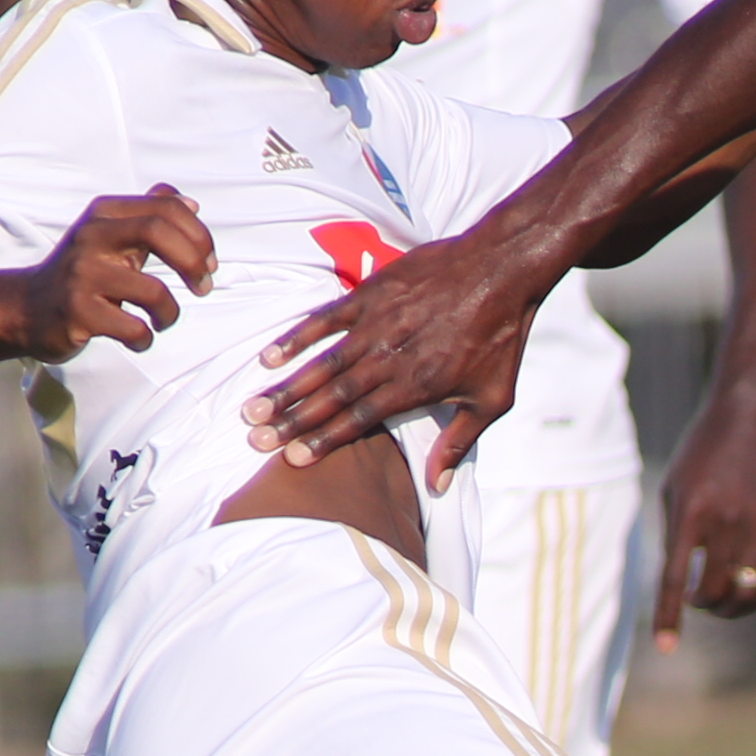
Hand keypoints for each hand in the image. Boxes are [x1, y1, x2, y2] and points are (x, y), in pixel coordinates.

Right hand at [10, 188, 212, 361]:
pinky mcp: (78, 313)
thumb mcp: (110, 235)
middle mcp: (91, 237)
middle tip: (203, 287)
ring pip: (153, 291)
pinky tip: (138, 338)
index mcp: (104, 214)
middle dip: (193, 262)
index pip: (166, 207)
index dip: (199, 235)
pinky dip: (145, 339)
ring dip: (170, 313)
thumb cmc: (82, 272)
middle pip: (157, 231)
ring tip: (162, 320)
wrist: (27, 308)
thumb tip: (191, 204)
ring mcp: (82, 275)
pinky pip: (133, 329)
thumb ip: (149, 216)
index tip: (209, 263)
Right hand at [251, 224, 534, 489]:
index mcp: (415, 388)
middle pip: (333, 396)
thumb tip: (437, 485)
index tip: (292, 460)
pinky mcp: (371, 295)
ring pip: (323, 363)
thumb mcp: (492, 399)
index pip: (360, 420)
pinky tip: (269, 356)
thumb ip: (460, 441)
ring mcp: (377, 325)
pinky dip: (296, 337)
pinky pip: (325, 318)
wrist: (501, 270)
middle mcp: (389, 359)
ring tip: (254, 407)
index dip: (324, 440)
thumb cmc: (501, 339)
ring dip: (287, 386)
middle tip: (256, 439)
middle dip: (293, 421)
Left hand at [651, 376, 755, 642]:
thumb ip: (676, 535)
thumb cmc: (703, 451)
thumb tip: (678, 585)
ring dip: (729, 607)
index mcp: (693, 510)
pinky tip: (745, 591)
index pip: (675, 577)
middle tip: (696, 600)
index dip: (669, 617)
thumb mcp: (676, 487)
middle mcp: (727, 520)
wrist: (751, 415)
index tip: (666, 648)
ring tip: (720, 601)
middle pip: (713, 591)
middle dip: (702, 606)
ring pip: (746, 593)